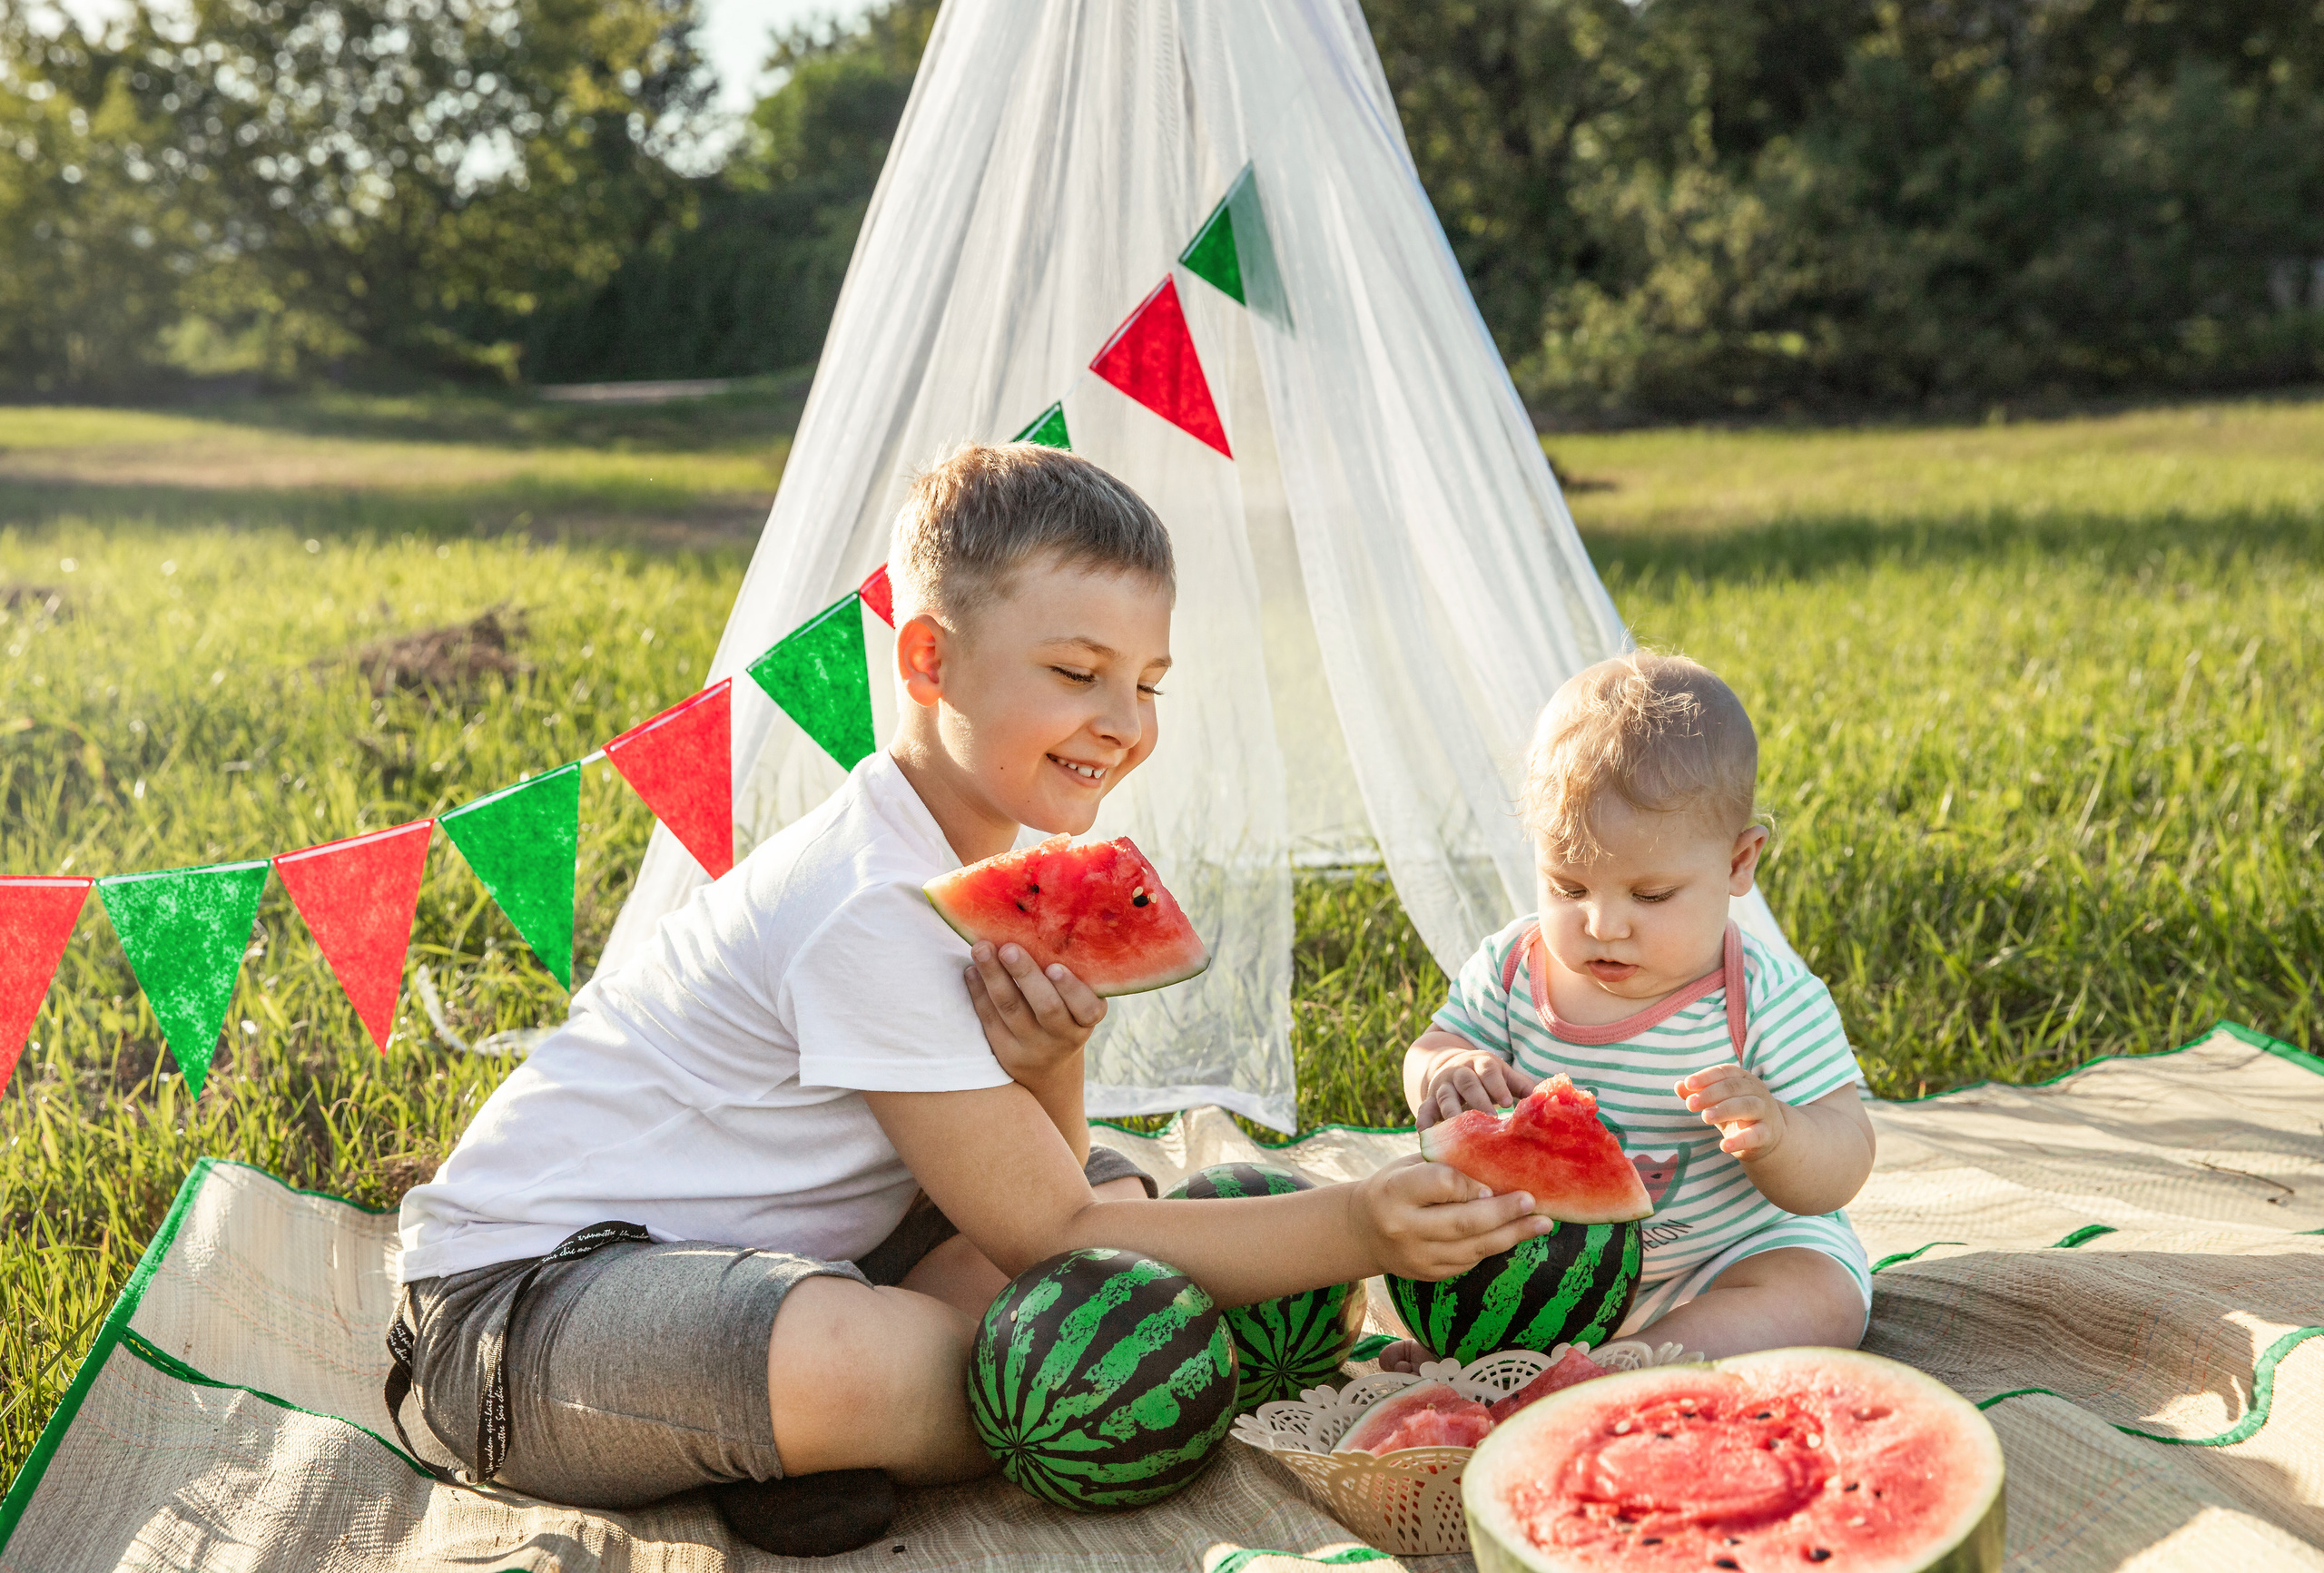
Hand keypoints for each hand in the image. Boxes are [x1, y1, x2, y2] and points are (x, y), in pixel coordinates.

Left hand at [965, 942, 1105, 1086]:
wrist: (1049, 1068)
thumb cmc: (1065, 1017)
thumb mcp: (1078, 1004)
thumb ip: (1070, 976)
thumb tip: (1042, 925)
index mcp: (1086, 1020)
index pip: (1087, 1008)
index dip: (1071, 989)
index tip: (1055, 967)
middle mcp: (1063, 1036)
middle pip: (1046, 1007)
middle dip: (1025, 975)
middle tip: (1008, 948)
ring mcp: (1033, 1048)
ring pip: (1011, 1011)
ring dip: (994, 977)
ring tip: (981, 949)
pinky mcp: (1005, 1053)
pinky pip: (989, 1021)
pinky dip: (979, 993)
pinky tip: (970, 971)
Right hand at [1353, 1154, 1548, 1280]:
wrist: (1362, 1230)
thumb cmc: (1394, 1187)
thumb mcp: (1408, 1166)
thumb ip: (1445, 1164)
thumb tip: (1498, 1158)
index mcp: (1395, 1192)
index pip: (1441, 1185)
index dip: (1470, 1184)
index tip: (1492, 1182)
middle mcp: (1404, 1228)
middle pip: (1463, 1222)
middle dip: (1503, 1212)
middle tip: (1532, 1201)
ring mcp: (1417, 1257)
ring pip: (1472, 1248)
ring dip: (1511, 1235)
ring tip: (1542, 1223)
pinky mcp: (1429, 1275)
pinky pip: (1469, 1262)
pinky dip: (1494, 1246)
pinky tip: (1516, 1234)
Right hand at [1414, 1046, 1538, 1129]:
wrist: (1453, 1066)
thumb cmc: (1488, 1077)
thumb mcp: (1503, 1074)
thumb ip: (1521, 1085)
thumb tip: (1544, 1100)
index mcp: (1481, 1063)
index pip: (1489, 1071)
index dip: (1497, 1086)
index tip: (1508, 1103)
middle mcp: (1460, 1072)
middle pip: (1467, 1083)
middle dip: (1477, 1100)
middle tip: (1489, 1118)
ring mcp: (1443, 1085)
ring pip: (1445, 1096)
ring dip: (1452, 1111)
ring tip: (1459, 1130)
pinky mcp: (1430, 1098)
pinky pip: (1425, 1108)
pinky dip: (1423, 1118)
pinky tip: (1424, 1131)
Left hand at [1677, 1064, 1790, 1159]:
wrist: (1769, 1136)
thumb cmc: (1737, 1113)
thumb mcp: (1718, 1102)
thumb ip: (1699, 1094)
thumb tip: (1678, 1086)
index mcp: (1743, 1079)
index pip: (1725, 1072)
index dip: (1706, 1076)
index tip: (1688, 1084)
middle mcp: (1756, 1091)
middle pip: (1733, 1087)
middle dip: (1710, 1094)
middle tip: (1690, 1104)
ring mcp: (1764, 1112)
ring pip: (1746, 1106)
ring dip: (1724, 1110)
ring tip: (1705, 1117)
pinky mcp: (1767, 1133)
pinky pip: (1756, 1135)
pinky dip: (1740, 1140)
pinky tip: (1723, 1146)